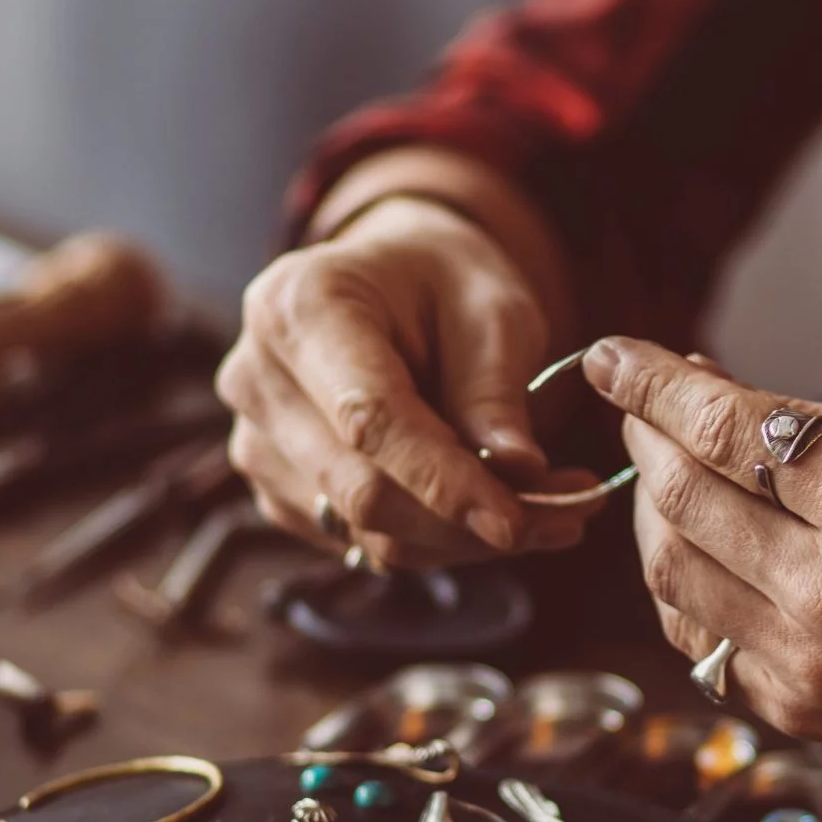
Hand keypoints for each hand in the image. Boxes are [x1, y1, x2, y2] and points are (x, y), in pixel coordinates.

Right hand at [217, 194, 601, 567]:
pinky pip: (358, 540)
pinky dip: (433, 540)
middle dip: (466, 521)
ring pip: (363, 529)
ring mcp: (256, 439)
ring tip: (548, 512)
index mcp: (298, 307)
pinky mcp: (275, 485)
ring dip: (461, 539)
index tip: (516, 521)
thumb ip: (495, 389)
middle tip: (565, 517)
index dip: (443, 480)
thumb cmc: (442, 281)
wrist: (390, 282)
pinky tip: (488, 509)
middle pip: (360, 490)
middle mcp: (256, 377)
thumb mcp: (490, 308)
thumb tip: (517, 473)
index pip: (369, 419)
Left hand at [585, 338, 821, 788]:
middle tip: (642, 409)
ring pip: (672, 575)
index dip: (654, 384)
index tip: (613, 356)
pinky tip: (699, 553)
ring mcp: (811, 659)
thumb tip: (711, 393)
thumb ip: (816, 423)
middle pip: (683, 497)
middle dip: (647, 439)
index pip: (725, 428)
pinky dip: (684, 590)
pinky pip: (701, 645)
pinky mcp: (803, 711)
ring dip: (652, 514)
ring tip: (668, 475)